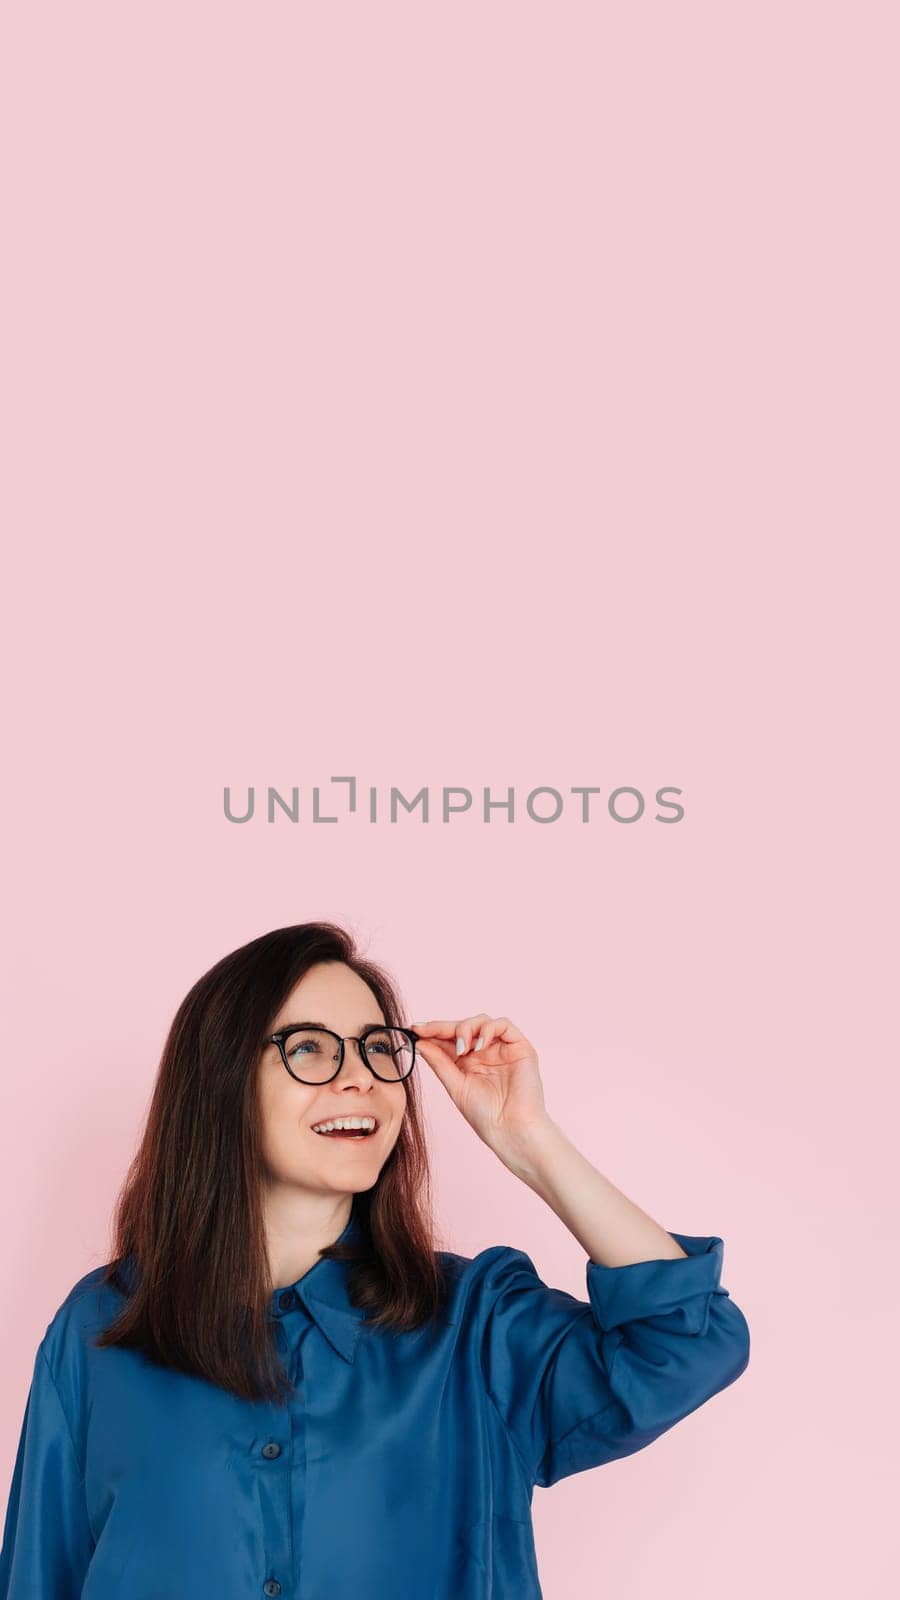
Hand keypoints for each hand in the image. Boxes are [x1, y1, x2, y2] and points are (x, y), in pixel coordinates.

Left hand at [408, 1013, 549, 1150]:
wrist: (509, 1130)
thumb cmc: (485, 1115)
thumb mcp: (455, 1085)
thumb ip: (439, 1062)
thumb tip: (419, 1043)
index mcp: (469, 1062)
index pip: (450, 1039)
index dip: (433, 1031)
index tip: (414, 1029)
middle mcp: (486, 1052)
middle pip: (464, 1026)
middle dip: (444, 1027)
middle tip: (427, 1031)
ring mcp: (503, 1048)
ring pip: (482, 1021)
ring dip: (466, 1028)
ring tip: (461, 1049)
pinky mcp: (520, 1047)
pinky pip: (504, 1025)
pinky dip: (488, 1030)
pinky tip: (479, 1046)